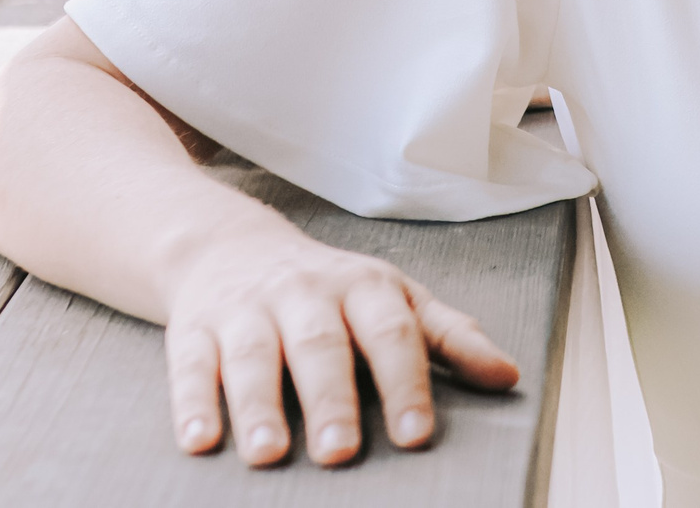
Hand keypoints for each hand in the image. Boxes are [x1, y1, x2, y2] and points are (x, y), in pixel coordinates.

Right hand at [163, 218, 519, 466]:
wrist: (231, 245)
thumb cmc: (333, 288)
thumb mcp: (398, 299)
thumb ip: (452, 338)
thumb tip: (508, 377)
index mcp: (366, 288)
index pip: (392, 335)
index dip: (406, 384)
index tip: (416, 435)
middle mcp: (307, 295)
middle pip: (321, 347)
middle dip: (332, 400)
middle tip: (341, 452)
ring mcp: (248, 310)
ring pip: (255, 357)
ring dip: (260, 408)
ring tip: (270, 455)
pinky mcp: (195, 329)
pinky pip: (191, 366)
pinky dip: (193, 404)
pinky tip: (200, 442)